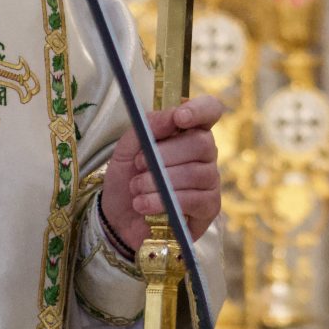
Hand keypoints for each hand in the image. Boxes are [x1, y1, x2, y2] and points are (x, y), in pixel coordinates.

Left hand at [100, 93, 223, 250]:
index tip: (179, 118)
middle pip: (202, 143)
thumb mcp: (126, 149)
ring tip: (136, 189)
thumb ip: (146, 127)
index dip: (200, 110)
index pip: (210, 110)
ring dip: (159, 181)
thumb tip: (171, 116)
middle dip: (164, 154)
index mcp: (188, 131)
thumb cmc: (127, 179)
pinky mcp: (209, 207)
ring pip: (196, 173)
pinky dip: (164, 201)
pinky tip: (144, 205)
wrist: (118, 219)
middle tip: (139, 165)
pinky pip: (195, 199)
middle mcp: (205, 154)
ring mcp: (210, 180)